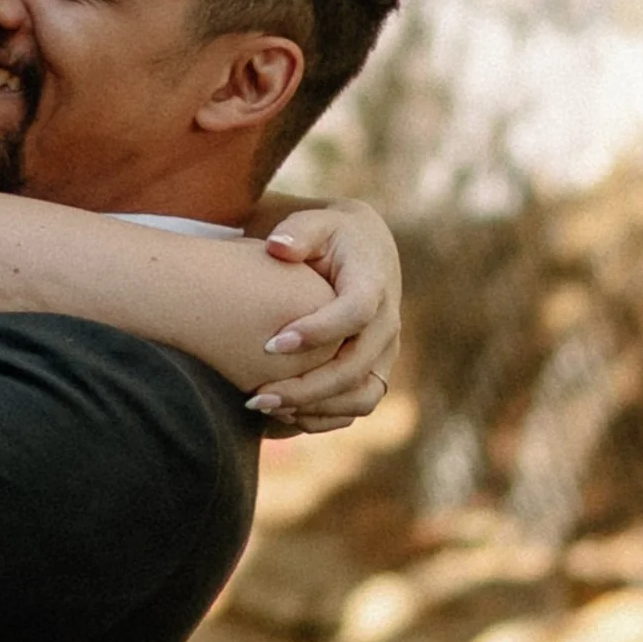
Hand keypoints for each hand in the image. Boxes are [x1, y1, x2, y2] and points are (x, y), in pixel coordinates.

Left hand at [249, 200, 400, 432]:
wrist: (361, 251)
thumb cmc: (328, 236)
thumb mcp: (315, 223)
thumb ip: (298, 231)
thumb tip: (278, 247)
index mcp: (374, 283)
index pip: (356, 313)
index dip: (318, 332)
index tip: (271, 345)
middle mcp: (387, 323)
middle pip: (355, 367)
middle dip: (306, 388)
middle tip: (255, 397)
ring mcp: (384, 352)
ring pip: (362, 397)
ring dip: (315, 410)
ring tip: (264, 410)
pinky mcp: (375, 371)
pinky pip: (356, 407)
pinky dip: (323, 418)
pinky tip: (280, 417)